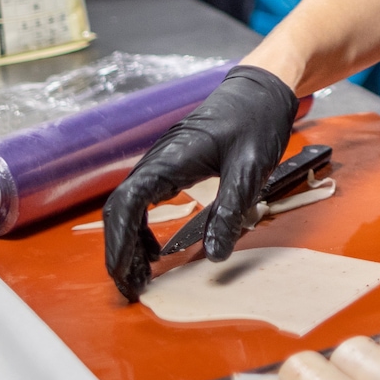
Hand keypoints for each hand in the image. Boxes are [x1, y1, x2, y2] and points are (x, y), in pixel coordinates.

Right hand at [102, 65, 298, 300]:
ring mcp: (160, 163)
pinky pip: (144, 202)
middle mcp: (156, 160)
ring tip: (140, 278)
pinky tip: (155, 252)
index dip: (119, 243)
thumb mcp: (250, 169)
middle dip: (119, 253)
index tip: (123, 275)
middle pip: (120, 211)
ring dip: (129, 244)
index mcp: (169, 159)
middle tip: (130, 290)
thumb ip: (231, 211)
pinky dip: (142, 230)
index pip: (126, 205)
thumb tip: (215, 255)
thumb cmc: (256, 121)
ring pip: (129, 208)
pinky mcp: (170, 166)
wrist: (261, 89)